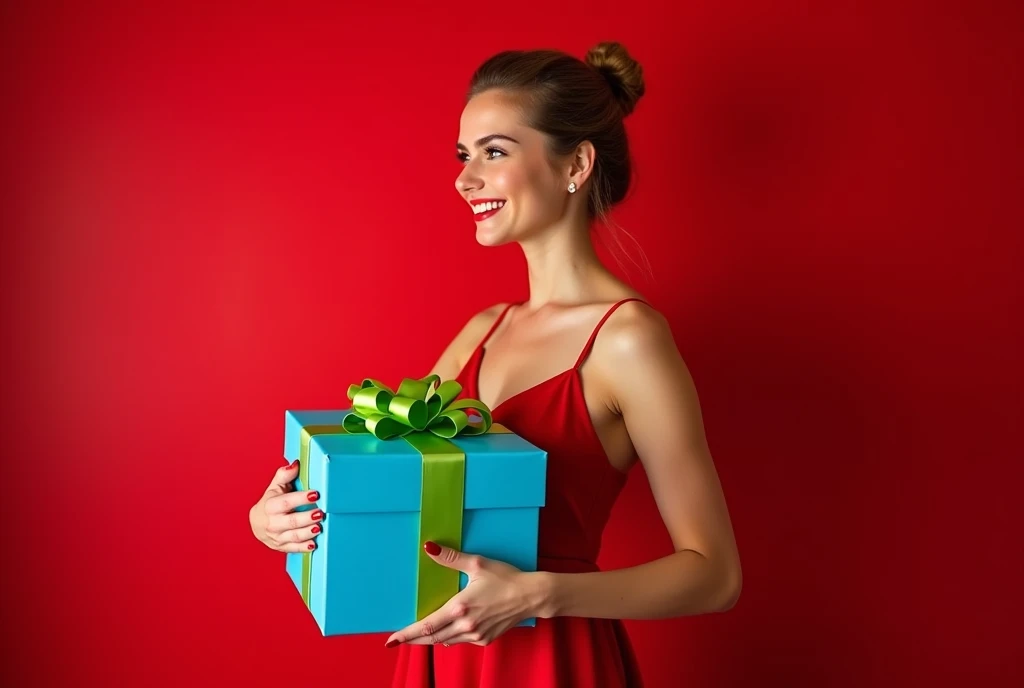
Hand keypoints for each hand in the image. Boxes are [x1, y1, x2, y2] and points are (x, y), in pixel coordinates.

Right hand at [249, 459, 322, 551]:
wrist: (257, 523)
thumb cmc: (270, 502)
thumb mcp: (275, 487)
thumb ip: (284, 475)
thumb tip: (295, 464)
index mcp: (271, 506)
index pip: (286, 502)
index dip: (301, 498)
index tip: (315, 494)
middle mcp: (273, 523)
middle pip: (291, 521)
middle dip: (307, 518)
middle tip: (320, 513)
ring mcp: (277, 536)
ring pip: (294, 536)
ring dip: (308, 532)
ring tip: (319, 527)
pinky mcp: (282, 546)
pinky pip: (294, 548)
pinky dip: (304, 547)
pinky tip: (313, 544)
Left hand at [385, 542, 544, 647]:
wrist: (531, 596)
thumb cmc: (506, 577)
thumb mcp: (478, 564)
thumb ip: (451, 558)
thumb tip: (429, 547)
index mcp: (459, 607)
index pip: (426, 626)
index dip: (407, 634)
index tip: (392, 640)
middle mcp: (465, 626)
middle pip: (432, 639)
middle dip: (413, 640)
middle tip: (398, 641)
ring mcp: (476, 635)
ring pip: (446, 642)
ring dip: (431, 640)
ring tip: (418, 636)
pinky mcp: (485, 640)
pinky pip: (461, 641)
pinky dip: (450, 638)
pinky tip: (448, 632)